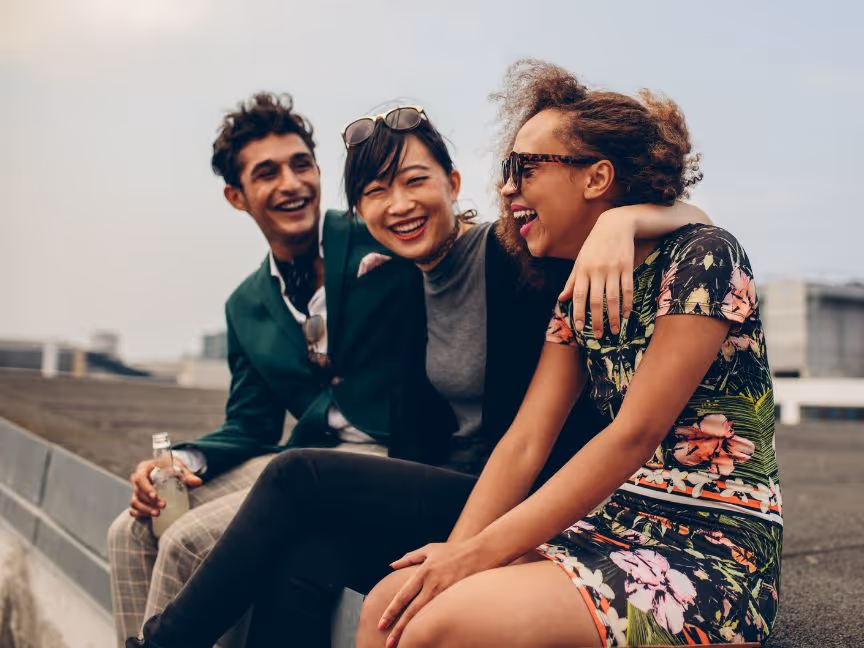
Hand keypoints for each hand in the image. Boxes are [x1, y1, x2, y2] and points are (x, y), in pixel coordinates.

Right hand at [128, 457, 201, 518]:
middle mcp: (137, 479)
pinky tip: (147, 517)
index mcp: (144, 468)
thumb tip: (198, 482)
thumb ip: (187, 475)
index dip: (146, 488)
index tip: (155, 496)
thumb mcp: (178, 466)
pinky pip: (133, 508)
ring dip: (145, 509)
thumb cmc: (170, 465)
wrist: (165, 467)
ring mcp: (136, 490)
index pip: (140, 479)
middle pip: (138, 492)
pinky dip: (138, 514)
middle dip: (149, 501)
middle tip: (163, 506)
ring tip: (158, 514)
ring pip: (134, 502)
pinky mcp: (137, 499)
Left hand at [379, 540, 493, 646]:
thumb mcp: (429, 549)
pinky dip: (432, 626)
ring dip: (414, 631)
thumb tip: (391, 565)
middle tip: (388, 644)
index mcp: (423, 572)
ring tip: (404, 645)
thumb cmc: (453, 551)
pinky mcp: (457, 598)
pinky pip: (442, 615)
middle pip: (412, 612)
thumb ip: (409, 557)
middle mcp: (433, 584)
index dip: (391, 612)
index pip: (403, 596)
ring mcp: (446, 593)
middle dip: (399, 629)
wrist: (481, 553)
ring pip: (426, 617)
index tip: (381, 625)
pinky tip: (427, 637)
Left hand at [558, 207, 636, 337]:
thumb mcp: (579, 261)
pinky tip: (626, 315)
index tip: (579, 328)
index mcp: (582, 270)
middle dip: (596, 320)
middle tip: (598, 336)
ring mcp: (613, 269)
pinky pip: (628, 289)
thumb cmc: (593, 246)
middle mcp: (597, 270)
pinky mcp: (627, 266)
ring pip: (613, 298)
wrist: (615, 224)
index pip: (578, 296)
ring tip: (614, 330)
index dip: (578, 312)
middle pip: (596, 300)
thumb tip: (562, 299)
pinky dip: (628, 303)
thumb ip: (571, 281)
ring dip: (613, 316)